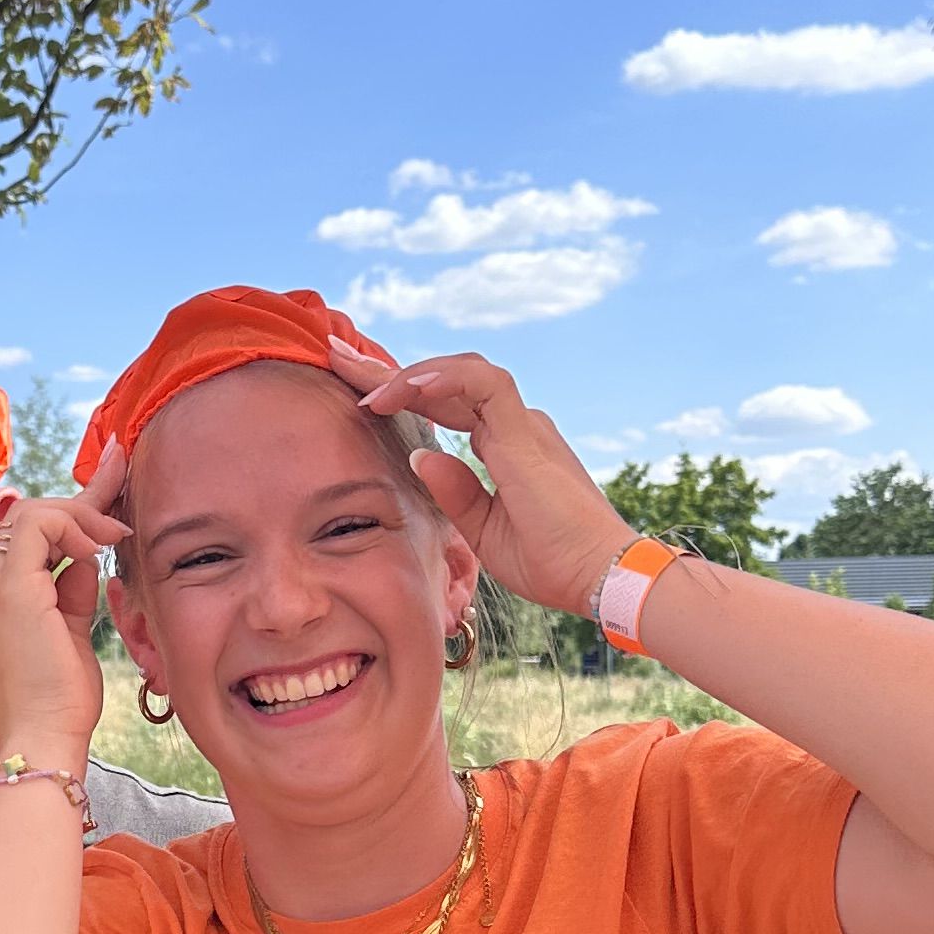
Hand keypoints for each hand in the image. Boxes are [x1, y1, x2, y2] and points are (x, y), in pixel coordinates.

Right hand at [0, 488, 117, 764]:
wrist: (45, 735)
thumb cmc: (60, 697)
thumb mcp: (71, 628)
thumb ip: (73, 587)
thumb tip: (88, 555)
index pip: (28, 536)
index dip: (71, 510)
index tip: (110, 486)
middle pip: (29, 516)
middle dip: (81, 500)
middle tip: (121, 481)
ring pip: (32, 513)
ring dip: (80, 514)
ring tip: (115, 533)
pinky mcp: (10, 588)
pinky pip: (40, 525)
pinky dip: (73, 526)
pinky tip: (96, 548)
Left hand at [328, 344, 630, 618]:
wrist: (598, 577)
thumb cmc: (552, 561)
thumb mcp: (483, 531)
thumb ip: (453, 492)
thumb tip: (417, 455)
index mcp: (505, 446)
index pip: (444, 404)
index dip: (400, 392)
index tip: (354, 390)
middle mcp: (514, 426)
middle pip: (445, 379)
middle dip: (388, 369)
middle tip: (334, 355)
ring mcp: (523, 425)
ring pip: (461, 372)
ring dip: (408, 374)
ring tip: (365, 387)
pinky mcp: (528, 434)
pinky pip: (484, 385)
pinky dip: (445, 380)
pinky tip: (407, 387)